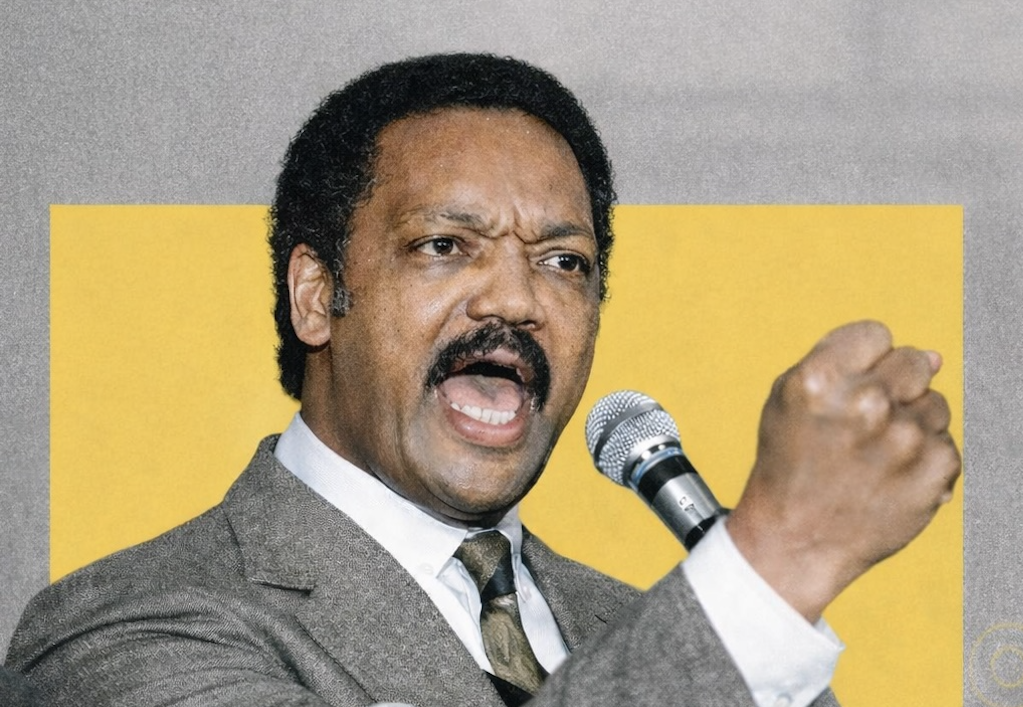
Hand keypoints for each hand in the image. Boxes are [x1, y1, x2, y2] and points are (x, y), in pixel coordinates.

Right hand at [726, 321, 960, 622]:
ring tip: (873, 456)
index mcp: (820, 379)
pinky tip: (890, 477)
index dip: (862, 361)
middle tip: (864, 425)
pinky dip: (923, 458)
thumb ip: (846, 360)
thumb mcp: (788, 399)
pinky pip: (945, 441)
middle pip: (913, 360)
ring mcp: (905, 438)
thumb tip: (935, 357)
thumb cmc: (790, 464)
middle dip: (893, 386)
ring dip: (909, 424)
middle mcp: (865, 403)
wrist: (796, 540)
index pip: (876, 334)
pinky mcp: (936, 470)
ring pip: (934, 402)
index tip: (846, 391)